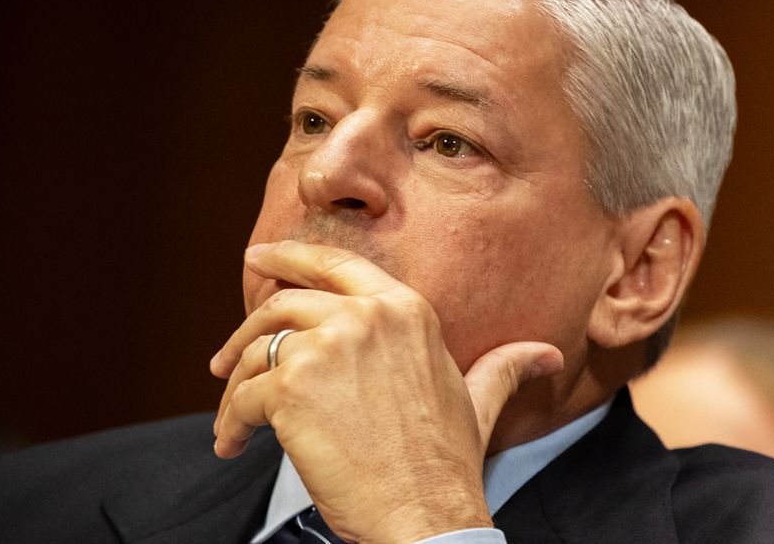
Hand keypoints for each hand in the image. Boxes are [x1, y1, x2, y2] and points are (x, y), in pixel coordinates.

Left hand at [209, 240, 563, 541]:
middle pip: (283, 304)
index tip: (259, 260)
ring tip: (234, 418)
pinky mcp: (292, 388)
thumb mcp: (478, 402)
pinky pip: (242, 397)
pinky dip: (230, 423)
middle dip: (246, 332)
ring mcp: (327, 348)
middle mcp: (367, 316)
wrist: (426, 515)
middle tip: (226, 361)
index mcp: (407, 309)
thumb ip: (503, 367)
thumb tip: (546, 355)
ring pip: (256, 351)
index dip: (290, 257)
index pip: (336, 265)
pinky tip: (235, 444)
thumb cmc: (447, 464)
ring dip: (235, 387)